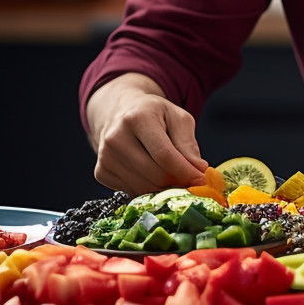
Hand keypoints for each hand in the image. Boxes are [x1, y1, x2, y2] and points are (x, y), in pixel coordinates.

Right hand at [86, 73, 207, 195]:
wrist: (121, 112)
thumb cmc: (155, 115)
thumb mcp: (178, 118)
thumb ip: (188, 144)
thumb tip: (200, 170)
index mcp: (138, 118)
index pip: (165, 155)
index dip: (185, 172)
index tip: (202, 181)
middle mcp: (116, 137)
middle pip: (154, 174)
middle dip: (177, 182)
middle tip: (191, 182)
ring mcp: (105, 157)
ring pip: (143, 188)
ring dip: (164, 189)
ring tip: (174, 178)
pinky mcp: (101, 172)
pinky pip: (131, 192)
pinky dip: (147, 190)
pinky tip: (152, 175)